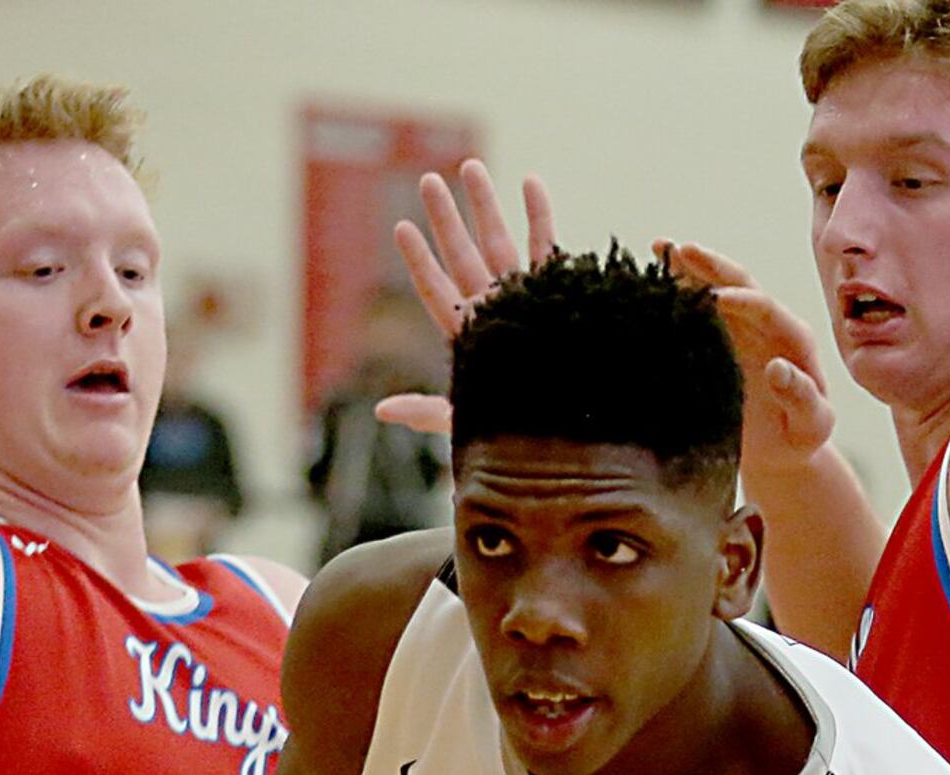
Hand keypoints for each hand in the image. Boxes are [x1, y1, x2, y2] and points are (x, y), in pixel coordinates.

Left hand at [376, 159, 557, 438]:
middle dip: (446, 217)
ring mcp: (524, 298)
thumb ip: (425, 412)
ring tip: (469, 166)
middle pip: (462, 255)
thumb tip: (380, 410)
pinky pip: (546, 247)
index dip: (419, 260)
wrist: (568, 429)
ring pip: (500, 242)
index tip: (402, 227)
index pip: (436, 290)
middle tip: (427, 180)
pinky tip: (529, 183)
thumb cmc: (516, 434)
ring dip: (486, 204)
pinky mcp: (556, 293)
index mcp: (468, 336)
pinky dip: (540, 215)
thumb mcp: (466, 422)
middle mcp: (493, 310)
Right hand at [658, 242, 836, 474]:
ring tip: (659, 250)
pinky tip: (653, 281)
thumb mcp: (812, 425)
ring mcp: (739, 331)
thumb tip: (777, 368)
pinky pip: (696, 314)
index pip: (769, 309)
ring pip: (714, 291)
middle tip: (681, 250)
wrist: (779, 452)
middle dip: (711, 267)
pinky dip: (676, 294)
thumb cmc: (801, 440)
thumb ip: (802, 398)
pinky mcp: (717, 343)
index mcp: (793, 340)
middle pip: (740, 285)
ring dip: (688, 270)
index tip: (716, 299)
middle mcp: (766, 326)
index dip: (744, 300)